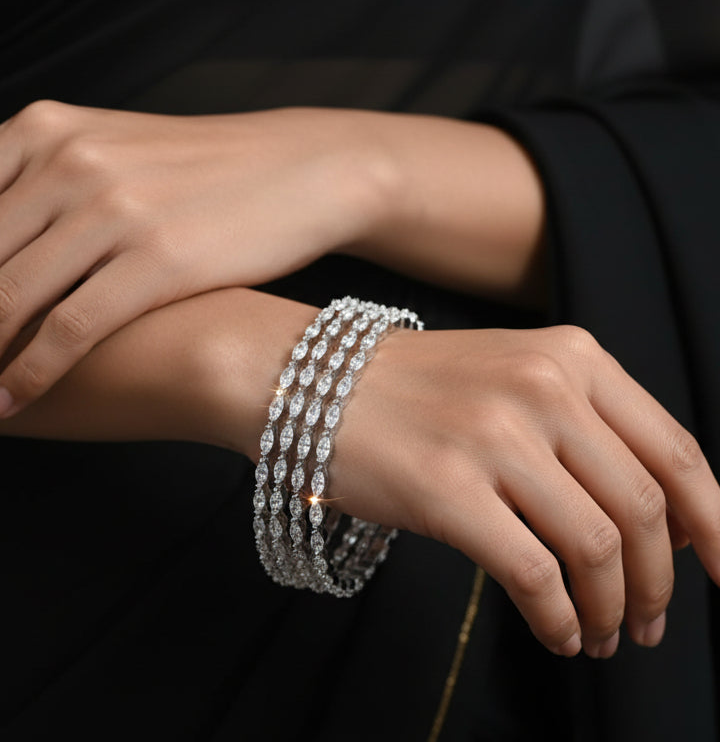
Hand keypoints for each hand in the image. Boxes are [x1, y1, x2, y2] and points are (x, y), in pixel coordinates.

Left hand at [0, 102, 382, 426]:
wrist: (296, 170)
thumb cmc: (197, 170)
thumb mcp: (100, 148)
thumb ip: (19, 178)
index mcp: (40, 132)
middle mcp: (67, 163)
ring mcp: (115, 210)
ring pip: (2, 301)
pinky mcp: (161, 260)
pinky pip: (70, 328)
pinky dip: (27, 373)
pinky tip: (7, 403)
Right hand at [320, 324, 719, 657]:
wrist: (314, 382)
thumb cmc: (416, 388)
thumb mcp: (513, 376)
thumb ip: (587, 428)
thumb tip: (660, 523)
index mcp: (572, 357)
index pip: (676, 450)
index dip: (717, 525)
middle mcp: (543, 388)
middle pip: (645, 509)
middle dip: (660, 584)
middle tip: (650, 623)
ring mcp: (494, 437)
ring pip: (597, 548)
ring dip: (612, 609)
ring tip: (603, 636)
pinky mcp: (447, 489)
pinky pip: (533, 574)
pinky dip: (558, 617)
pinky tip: (557, 633)